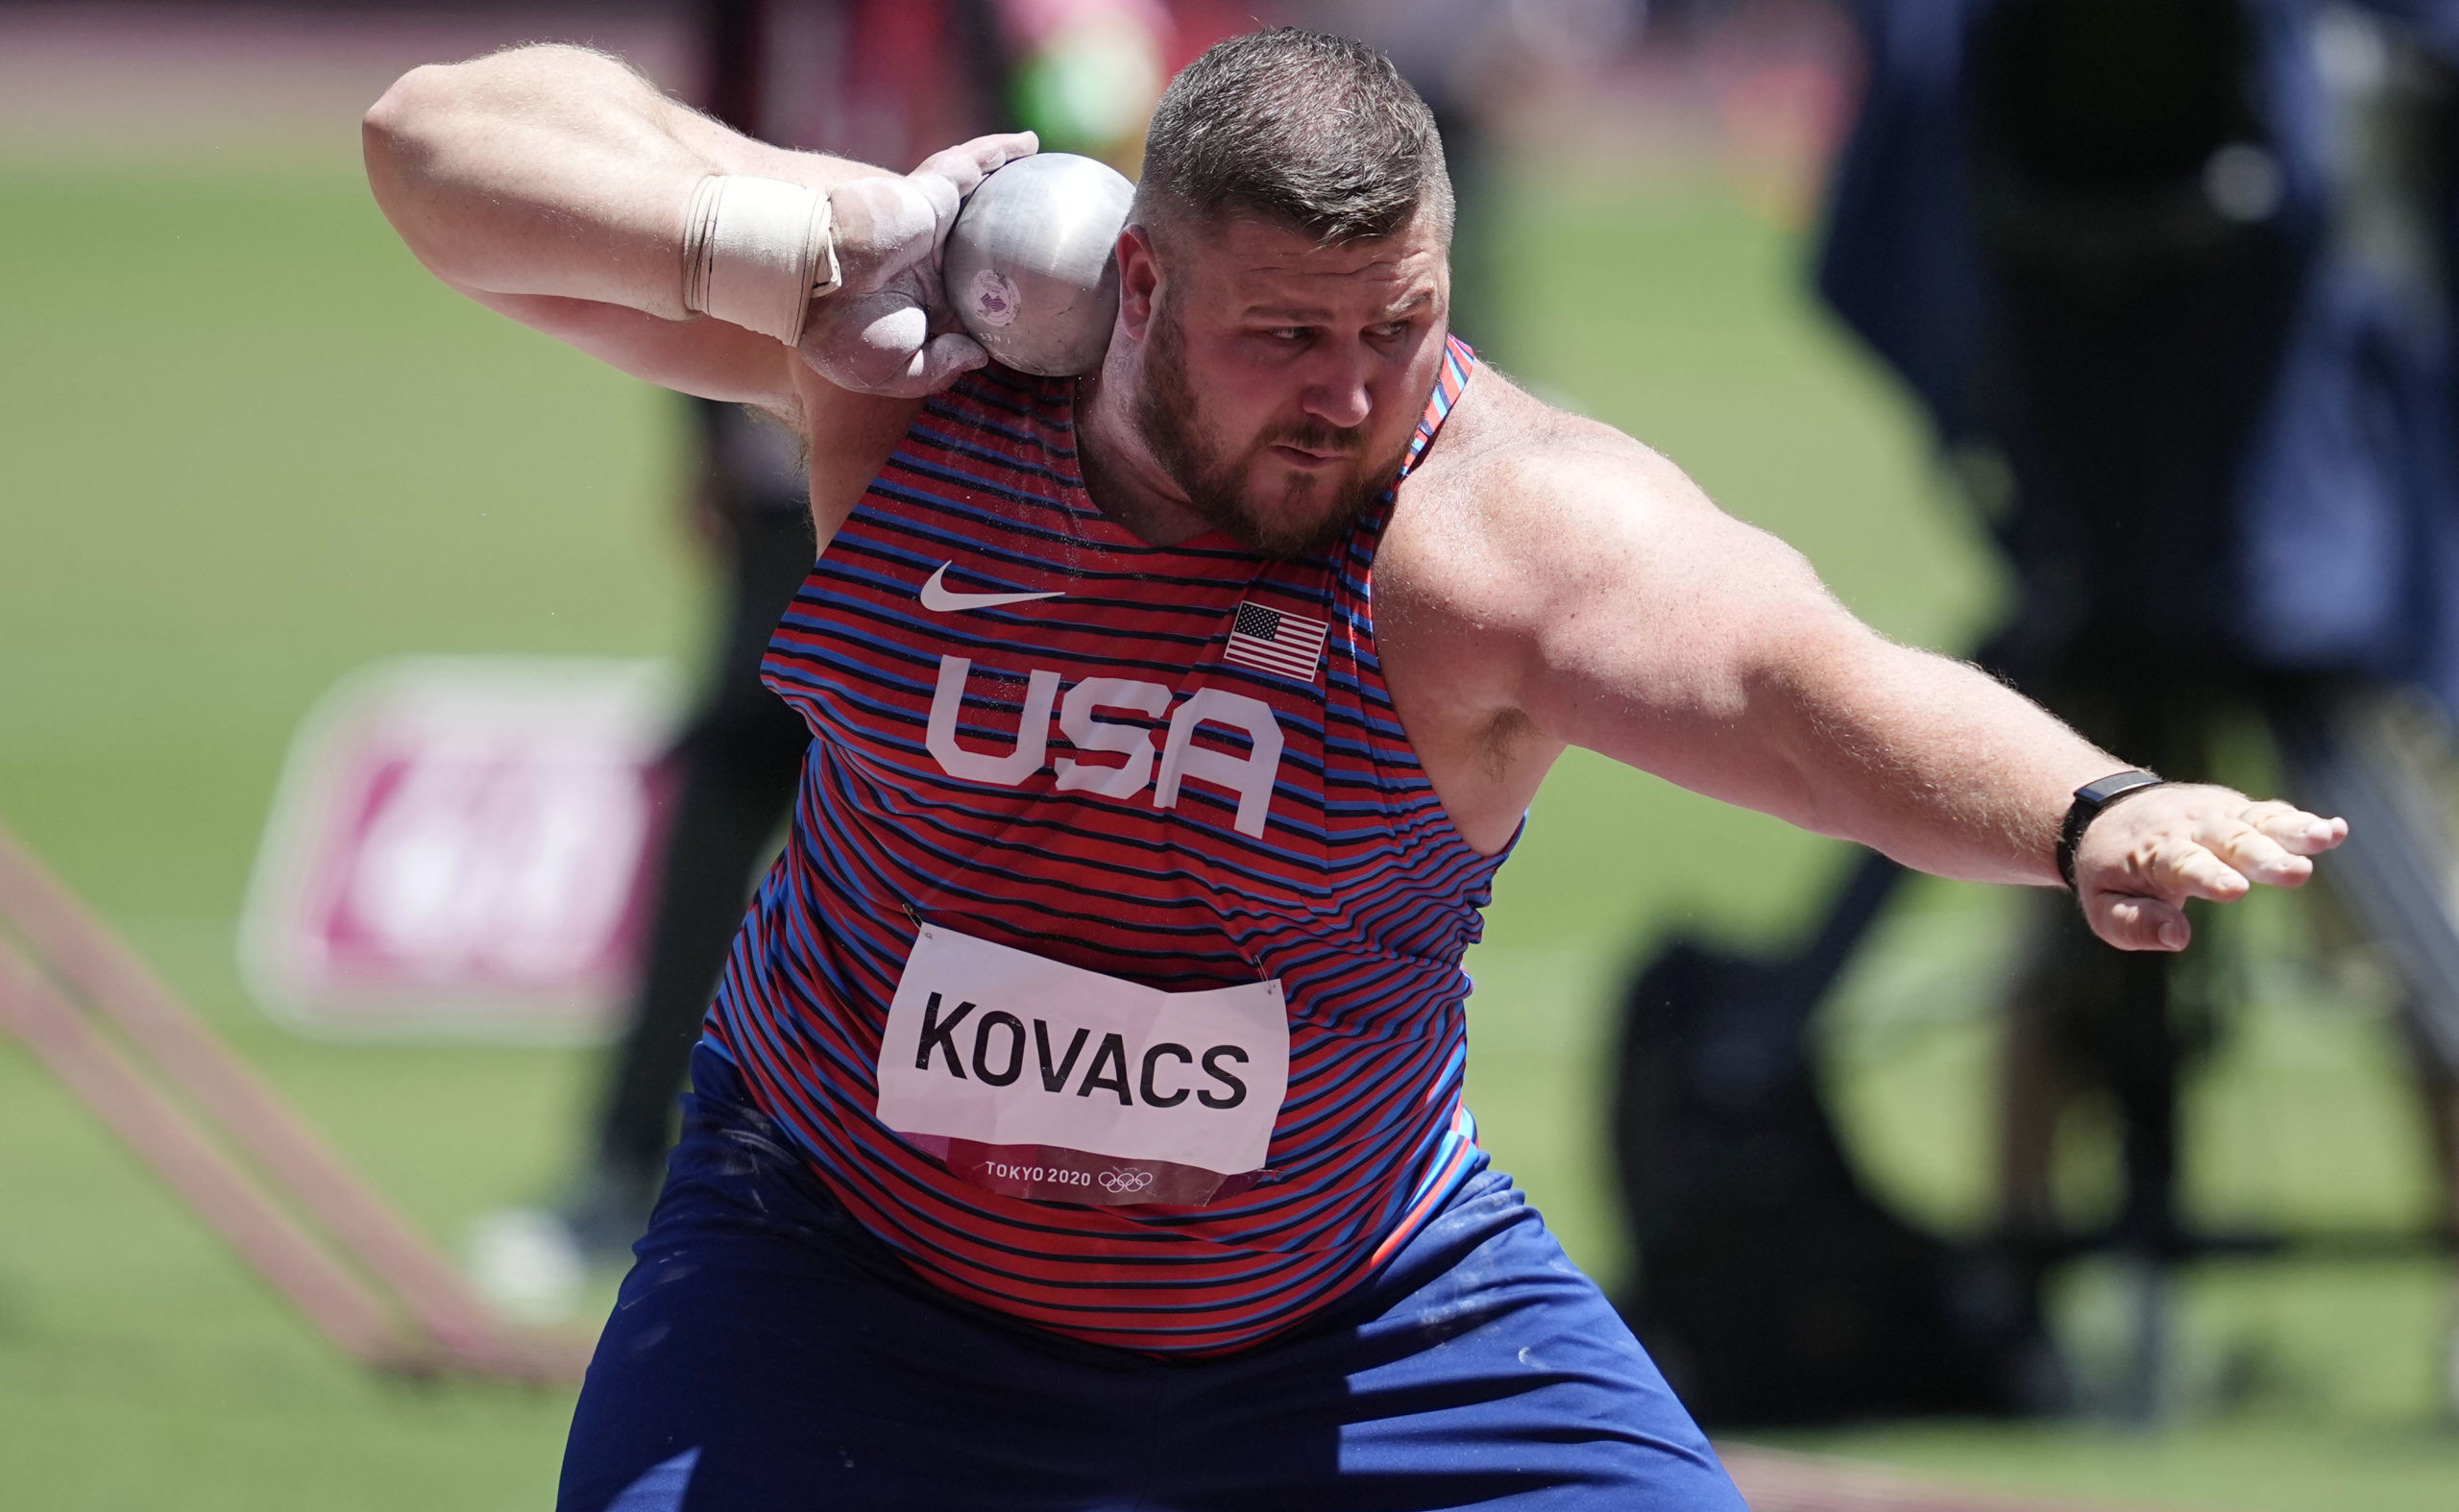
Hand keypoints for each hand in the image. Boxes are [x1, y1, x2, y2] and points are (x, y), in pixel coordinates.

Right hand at [797, 132, 1036, 396]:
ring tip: (1052, 178)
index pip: (975, 301)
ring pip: (982, 200)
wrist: (812, 282)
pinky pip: (969, 166)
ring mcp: (930, 226)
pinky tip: (1030, 145)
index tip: (1046, 309)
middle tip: (1060, 240)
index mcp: (925, 305)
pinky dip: (997, 152)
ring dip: (1013, 186)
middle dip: (1020, 242)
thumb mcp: (896, 370)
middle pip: (987, 246)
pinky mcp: (927, 194)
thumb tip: (981, 354)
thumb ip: (941, 367)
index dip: (1007, 303)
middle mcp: (932, 264)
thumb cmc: (846, 333)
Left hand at [2072, 784, 2347, 950]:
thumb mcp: (2103, 905)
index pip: (2184, 864)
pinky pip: (2272, 814)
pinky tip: (2336, 831)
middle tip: (2296, 873)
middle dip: (2263, 856)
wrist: (2111, 811)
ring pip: (2258, 821)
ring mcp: (2219, 816)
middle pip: (2230, 841)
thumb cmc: (2111, 871)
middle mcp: (2191, 829)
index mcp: (2155, 855)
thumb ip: (2135, 923)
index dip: (2208, 876)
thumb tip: (2178, 938)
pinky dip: (2302, 821)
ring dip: (2294, 830)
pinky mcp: (2240, 810)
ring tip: (2327, 836)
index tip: (2235, 890)